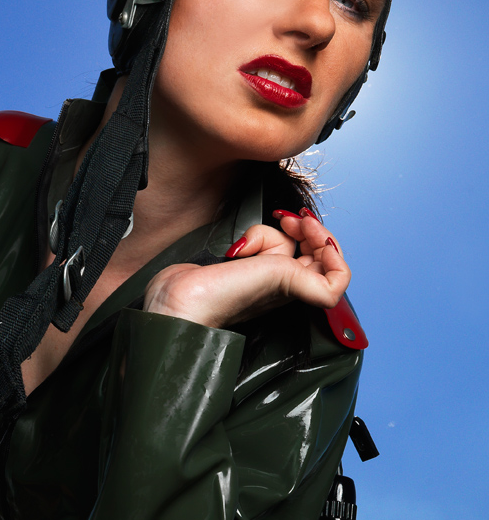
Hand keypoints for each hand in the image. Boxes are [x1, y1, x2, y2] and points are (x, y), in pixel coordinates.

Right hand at [143, 209, 349, 328]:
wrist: (181, 300)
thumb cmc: (225, 297)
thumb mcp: (282, 283)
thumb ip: (318, 285)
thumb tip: (337, 283)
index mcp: (300, 292)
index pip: (338, 275)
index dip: (331, 248)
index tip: (311, 232)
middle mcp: (286, 284)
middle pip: (313, 251)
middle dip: (305, 230)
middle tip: (290, 220)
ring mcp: (264, 274)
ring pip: (282, 241)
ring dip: (267, 234)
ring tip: (248, 246)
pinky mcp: (242, 265)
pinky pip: (258, 242)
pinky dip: (251, 238)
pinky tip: (238, 248)